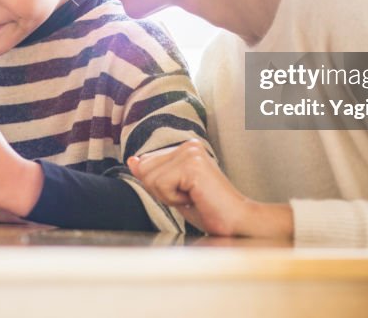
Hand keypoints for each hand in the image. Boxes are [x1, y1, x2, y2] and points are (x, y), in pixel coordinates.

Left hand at [128, 140, 293, 238]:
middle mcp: (189, 144)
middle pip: (145, 168)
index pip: (146, 163)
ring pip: (150, 177)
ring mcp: (191, 152)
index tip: (185, 193)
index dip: (158, 187)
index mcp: (186, 147)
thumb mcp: (173, 191)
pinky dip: (174, 199)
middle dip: (161, 191)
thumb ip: (154, 174)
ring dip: (168, 196)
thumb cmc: (208, 209)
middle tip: (189, 197)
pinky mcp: (192, 164)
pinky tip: (195, 198)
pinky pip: (161, 184)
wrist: (235, 223)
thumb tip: (132, 160)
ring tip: (193, 197)